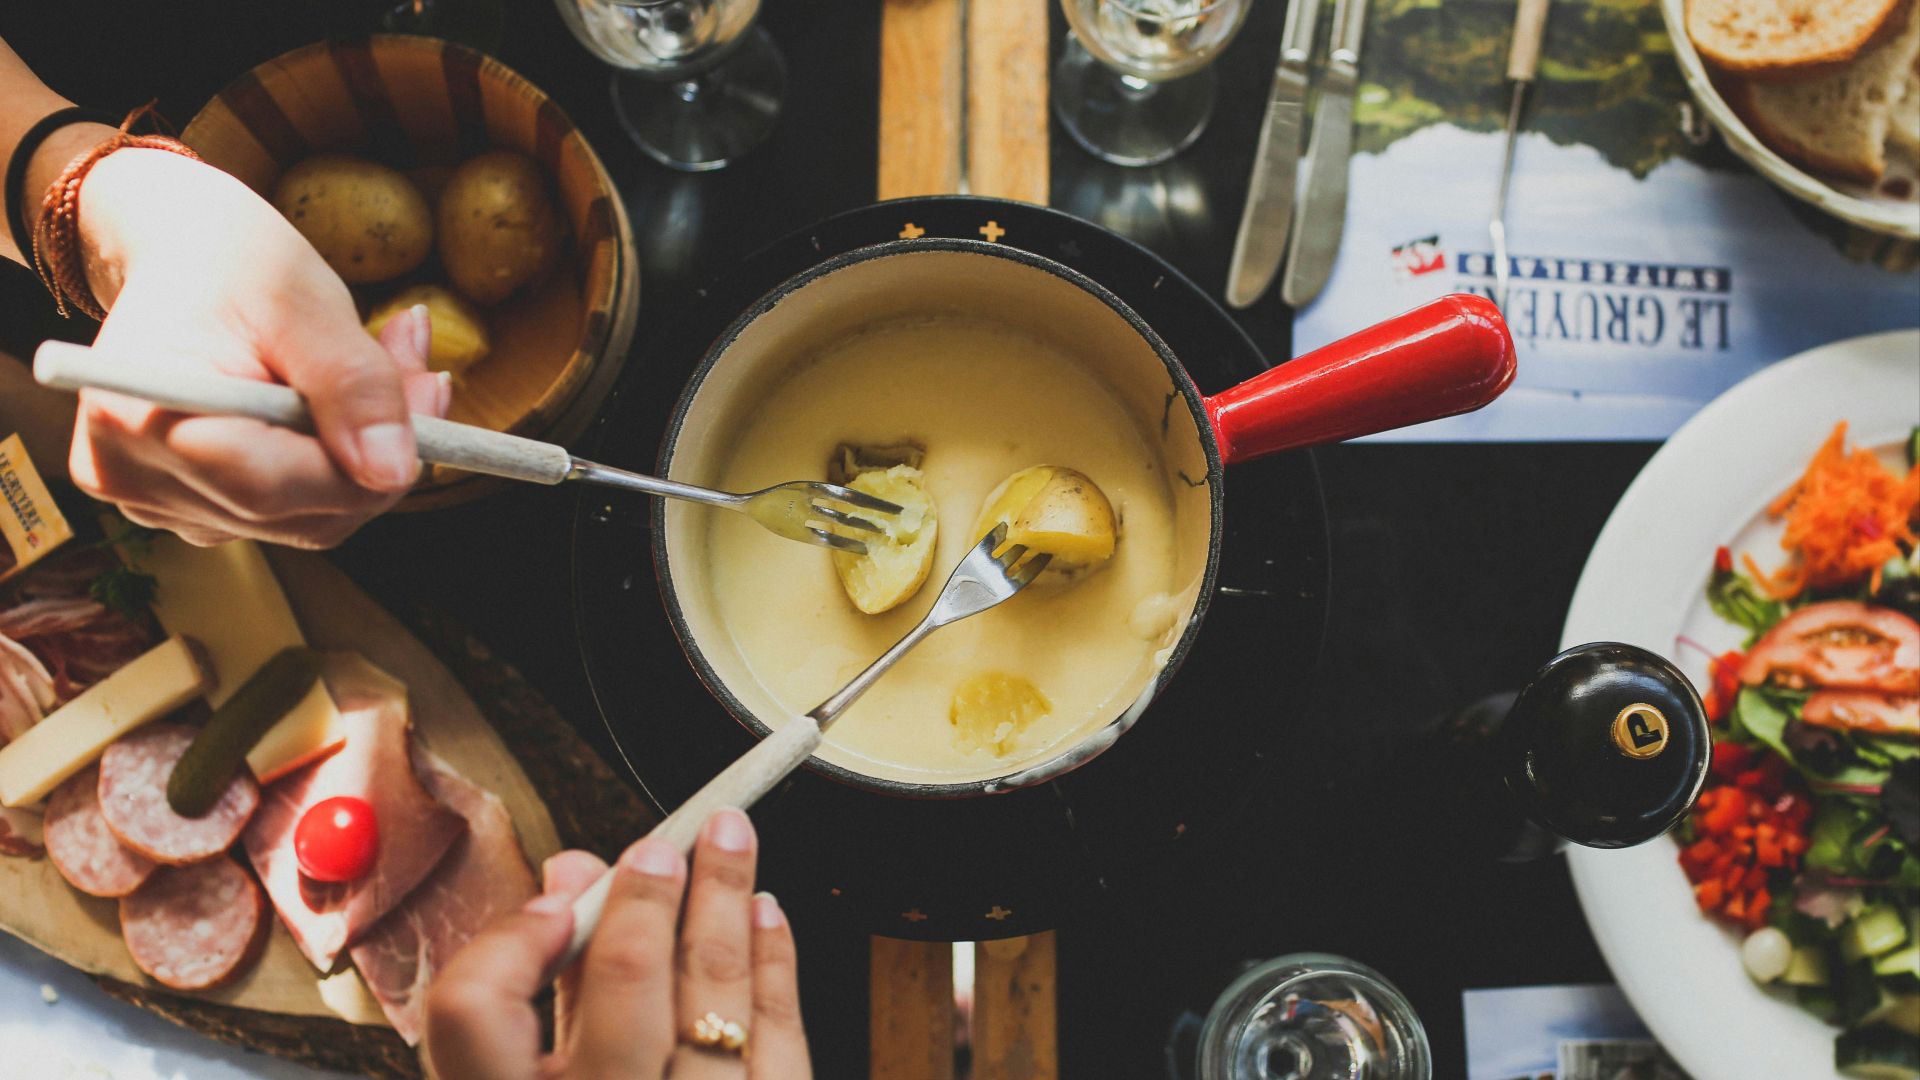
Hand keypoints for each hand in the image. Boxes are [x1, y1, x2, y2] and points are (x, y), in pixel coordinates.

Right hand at [63, 148, 448, 547]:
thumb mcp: (302, 300)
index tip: (427, 392)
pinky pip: (297, 511)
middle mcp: (134, 479)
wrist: (183, 257)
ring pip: (312, 519)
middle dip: (380, 451)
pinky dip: (340, 463)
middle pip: (299, 513)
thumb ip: (353, 385)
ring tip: (388, 365)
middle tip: (422, 369)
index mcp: (134, 420)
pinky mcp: (194, 509)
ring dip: (368, 455)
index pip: (269, 487)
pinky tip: (349, 403)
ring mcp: (160, 504)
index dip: (365, 460)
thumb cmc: (229, 263)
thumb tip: (393, 472)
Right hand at [425, 809, 811, 1079]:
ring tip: (734, 846)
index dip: (509, 942)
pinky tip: (767, 919)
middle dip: (651, 897)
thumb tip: (569, 878)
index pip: (473, 1013)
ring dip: (728, 907)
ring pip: (717, 1002)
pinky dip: (774, 969)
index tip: (552, 900)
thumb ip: (541, 995)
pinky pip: (783, 1042)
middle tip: (667, 841)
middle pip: (623, 988)